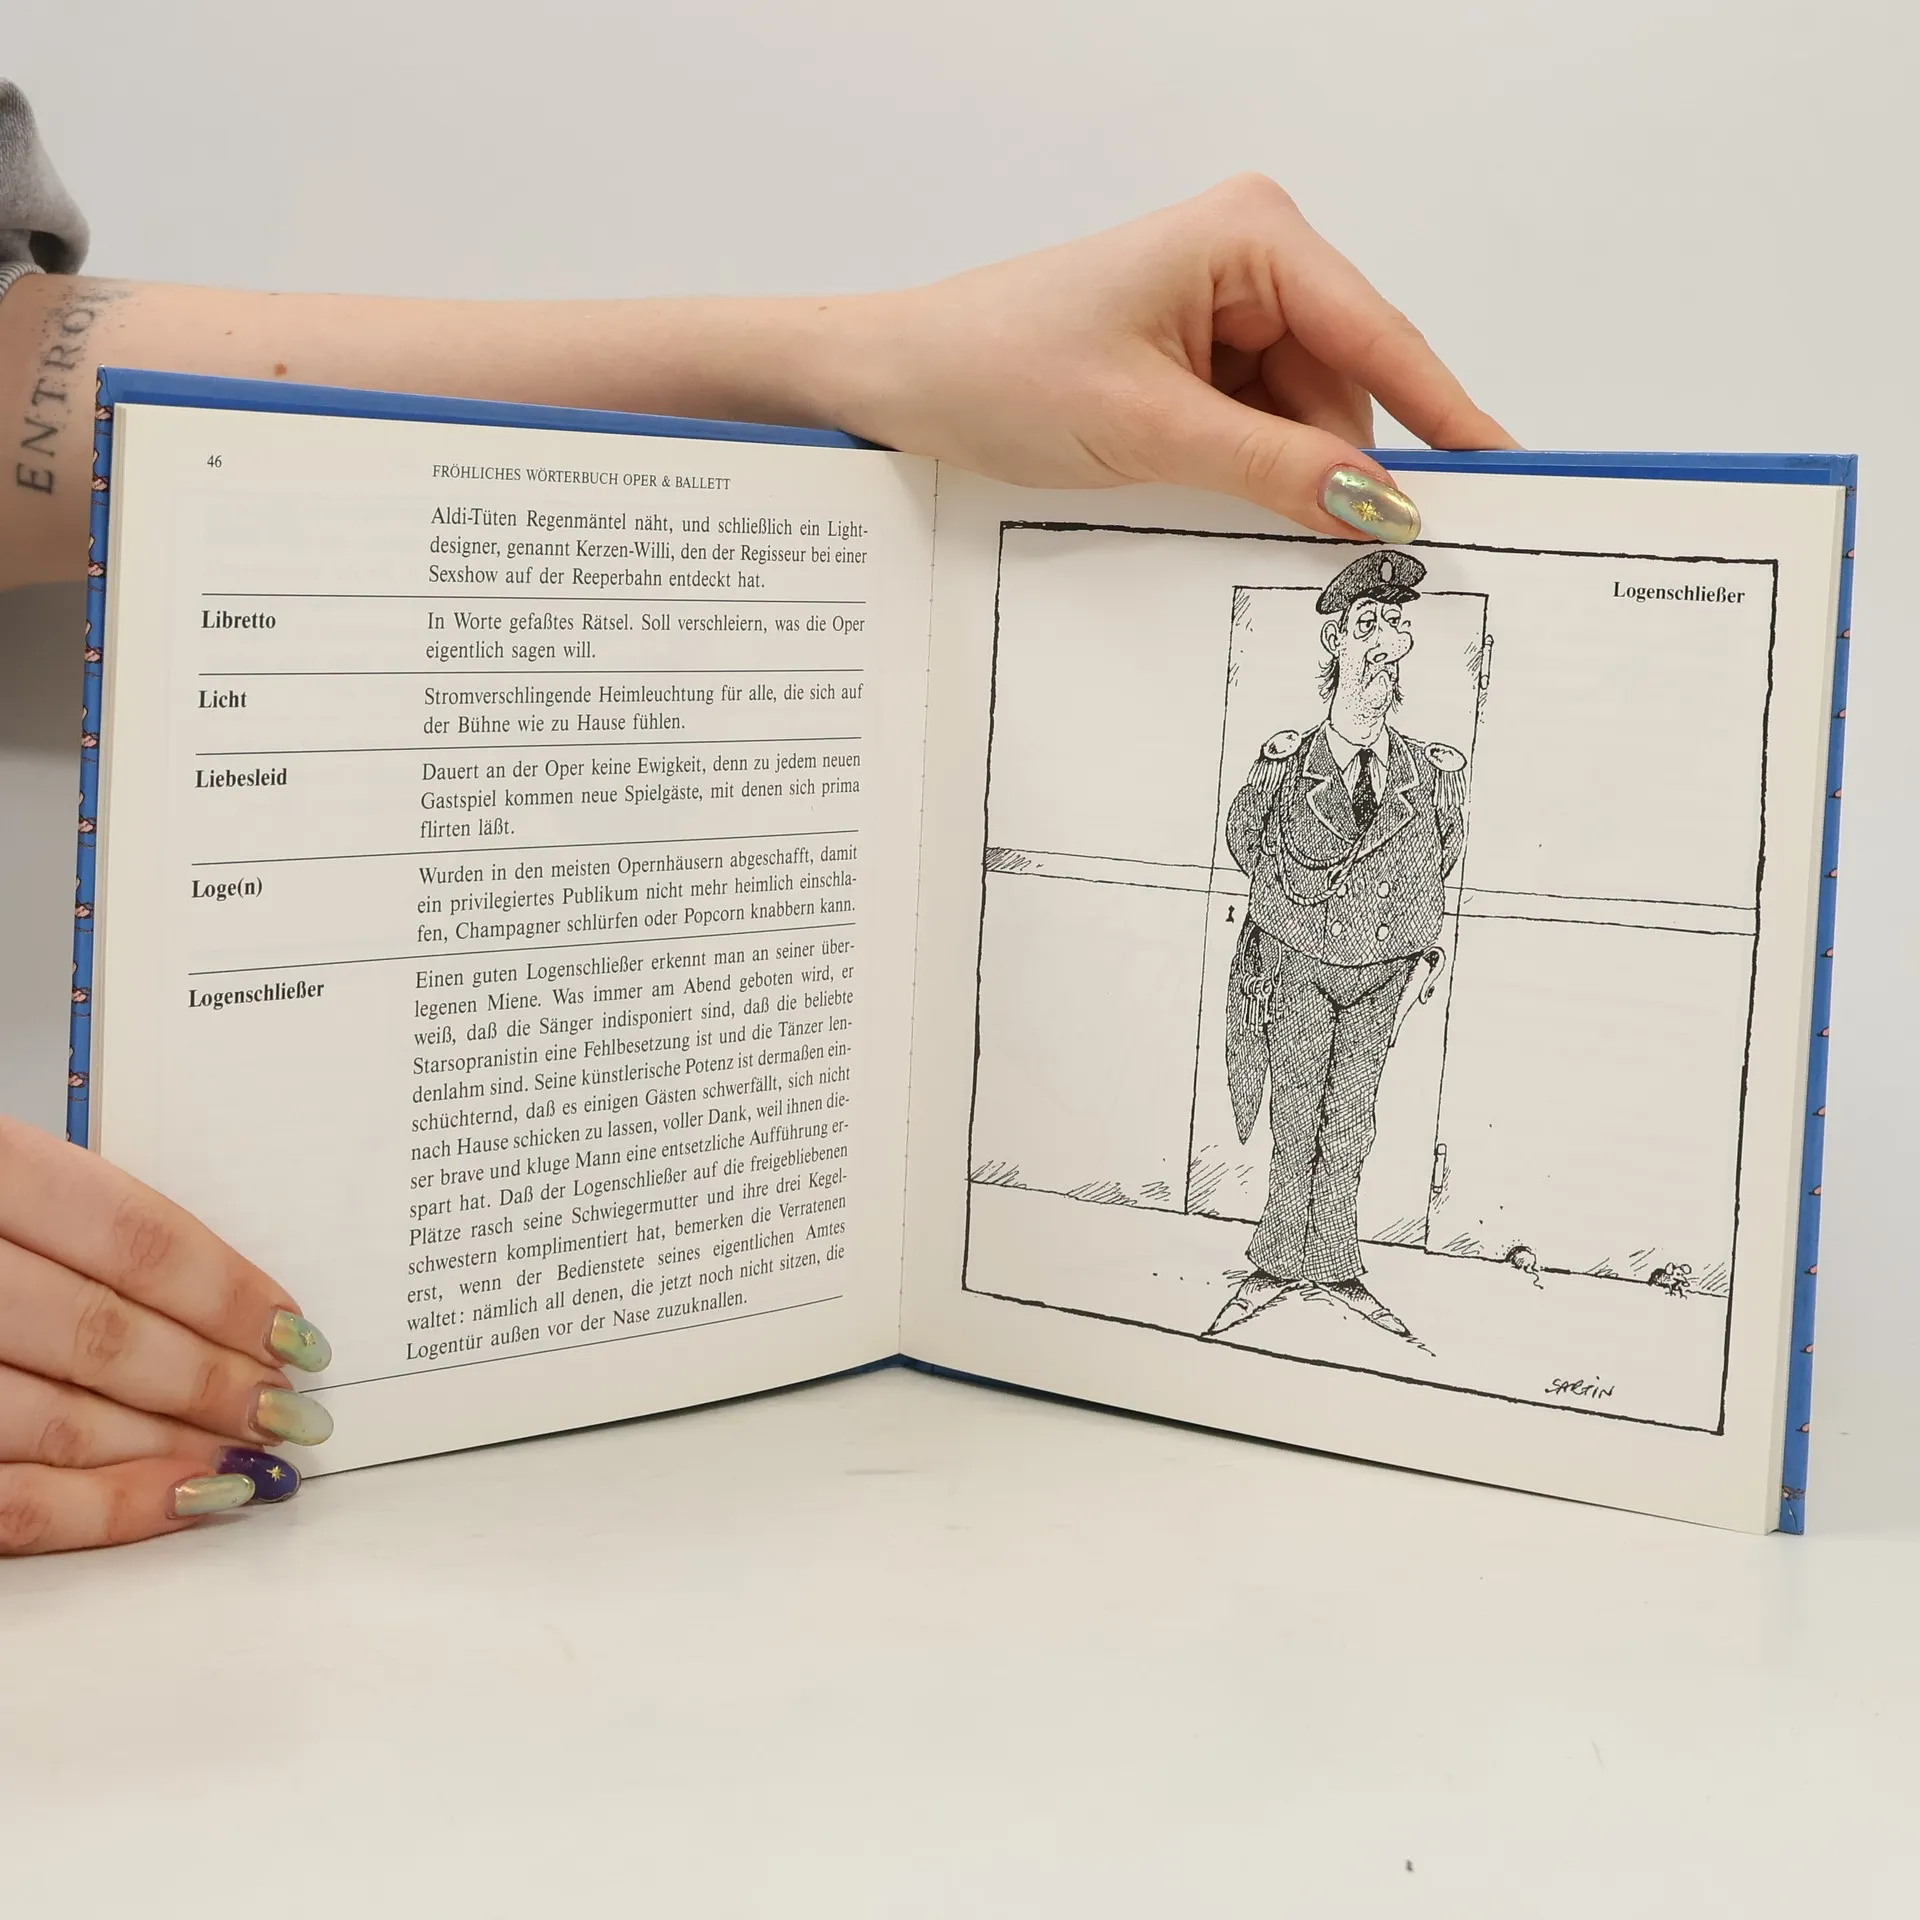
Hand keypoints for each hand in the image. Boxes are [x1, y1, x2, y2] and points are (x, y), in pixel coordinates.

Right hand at [0, 1117, 330, 1552]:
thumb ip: (74, 1224)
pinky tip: (180, 1501)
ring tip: (254, 1459)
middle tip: (292, 1410)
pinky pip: (0, 1504)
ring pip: (55, 1422)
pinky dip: (101, 1509)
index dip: (227, 1290)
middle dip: (212, 1380)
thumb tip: (224, 1299)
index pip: (129, 1235)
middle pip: (101, 1333)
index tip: (294, 1329)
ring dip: (172, 1448)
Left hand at [834, 174, 1516, 541]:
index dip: (1445, 417)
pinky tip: (1218, 504)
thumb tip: (1379, 508)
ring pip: (1305, 419)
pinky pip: (1260, 428)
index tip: (1504, 477)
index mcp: (1251, 237)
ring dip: (1287, 480)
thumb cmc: (994, 368)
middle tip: (1365, 561)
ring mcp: (1222, 309)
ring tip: (1233, 521)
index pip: (1378, 337)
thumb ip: (1273, 469)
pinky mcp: (1194, 358)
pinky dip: (1255, 476)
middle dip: (1341, 470)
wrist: (897, 381)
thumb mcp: (1148, 429)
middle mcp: (1250, 258)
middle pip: (1346, 386)